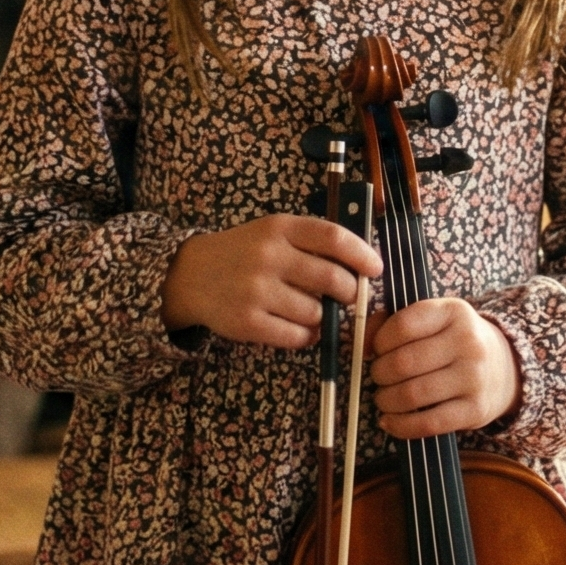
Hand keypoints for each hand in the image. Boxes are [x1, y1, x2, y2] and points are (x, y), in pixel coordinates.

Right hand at [162, 213, 383, 347]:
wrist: (190, 275)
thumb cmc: (243, 253)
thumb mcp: (272, 233)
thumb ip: (310, 243)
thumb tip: (361, 267)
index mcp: (279, 228)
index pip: (333, 237)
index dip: (362, 254)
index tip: (375, 269)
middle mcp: (268, 257)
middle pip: (333, 278)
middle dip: (350, 292)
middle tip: (348, 296)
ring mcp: (256, 291)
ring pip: (316, 312)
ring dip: (324, 317)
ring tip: (314, 311)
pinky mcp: (246, 322)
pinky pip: (297, 336)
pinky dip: (307, 336)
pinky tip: (300, 327)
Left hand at [370, 297, 520, 438]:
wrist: (505, 368)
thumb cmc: (454, 342)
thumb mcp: (434, 319)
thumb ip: (392, 322)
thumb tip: (362, 344)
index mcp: (454, 311)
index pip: (402, 325)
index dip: (379, 341)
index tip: (376, 350)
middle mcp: (468, 342)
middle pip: (403, 363)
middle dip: (379, 374)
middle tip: (378, 377)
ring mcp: (474, 378)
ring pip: (412, 395)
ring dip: (386, 400)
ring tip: (384, 398)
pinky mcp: (475, 410)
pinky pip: (427, 423)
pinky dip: (400, 426)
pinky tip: (390, 421)